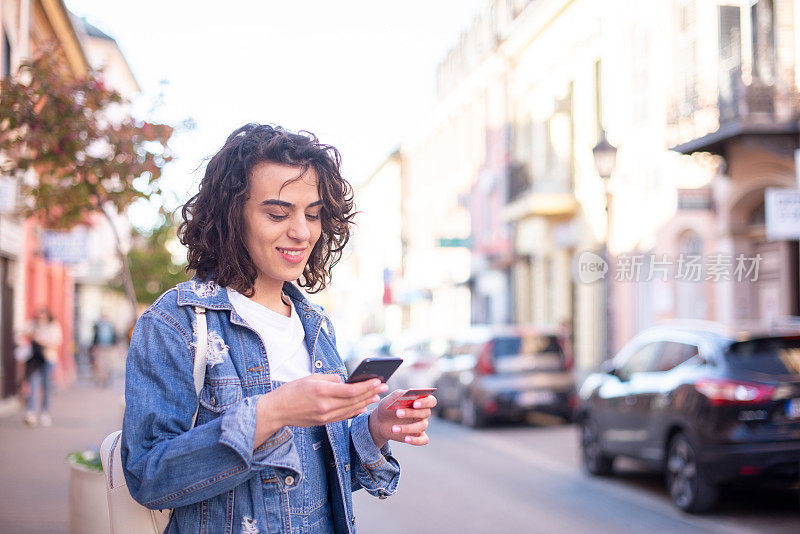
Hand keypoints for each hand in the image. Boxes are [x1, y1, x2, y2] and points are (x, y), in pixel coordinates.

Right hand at [254, 374, 386, 446]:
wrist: (276, 411)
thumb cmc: (292, 391)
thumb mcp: (311, 378)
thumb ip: (331, 379)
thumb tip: (346, 381)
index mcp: (322, 391)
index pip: (350, 390)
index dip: (366, 386)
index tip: (378, 380)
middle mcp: (325, 406)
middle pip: (354, 401)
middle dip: (371, 393)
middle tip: (384, 387)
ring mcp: (324, 416)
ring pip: (351, 410)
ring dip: (366, 402)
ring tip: (377, 396)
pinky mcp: (323, 422)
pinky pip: (343, 417)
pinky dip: (355, 412)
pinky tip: (363, 408)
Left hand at [368, 389, 436, 448]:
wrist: (381, 422)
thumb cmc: (388, 407)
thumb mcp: (390, 399)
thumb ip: (399, 395)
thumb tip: (407, 394)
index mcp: (420, 401)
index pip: (431, 401)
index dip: (425, 402)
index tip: (415, 403)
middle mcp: (423, 413)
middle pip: (425, 413)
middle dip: (411, 413)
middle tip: (398, 413)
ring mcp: (421, 425)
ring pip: (422, 426)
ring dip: (408, 427)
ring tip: (394, 428)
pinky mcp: (417, 436)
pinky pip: (423, 440)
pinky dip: (416, 440)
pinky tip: (406, 439)